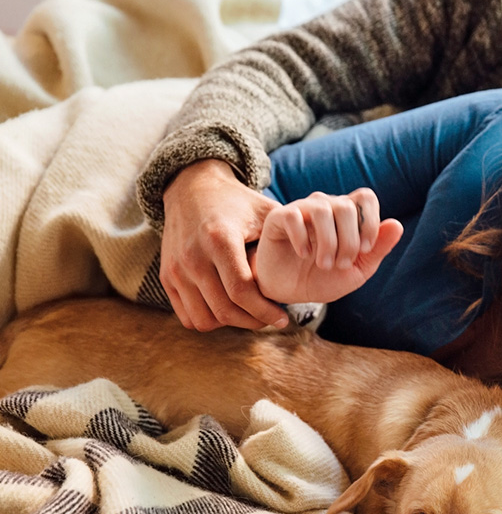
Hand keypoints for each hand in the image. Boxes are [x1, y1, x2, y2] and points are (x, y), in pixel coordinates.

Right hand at [160, 159, 287, 330]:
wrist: (191, 188)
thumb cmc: (237, 203)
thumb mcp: (265, 212)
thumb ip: (290, 233)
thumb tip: (323, 257)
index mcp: (220, 239)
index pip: (242, 291)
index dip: (265, 311)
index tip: (284, 317)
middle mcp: (193, 256)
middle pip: (225, 310)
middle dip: (253, 321)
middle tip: (272, 320)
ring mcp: (176, 269)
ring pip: (204, 319)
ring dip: (231, 324)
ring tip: (252, 316)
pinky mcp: (166, 277)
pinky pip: (187, 316)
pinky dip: (209, 320)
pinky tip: (230, 312)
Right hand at [253, 190, 403, 303]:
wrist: (289, 292)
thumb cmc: (324, 278)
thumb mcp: (357, 270)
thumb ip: (378, 249)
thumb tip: (397, 225)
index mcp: (348, 214)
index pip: (365, 197)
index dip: (370, 221)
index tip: (365, 249)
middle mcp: (326, 205)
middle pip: (346, 206)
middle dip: (349, 240)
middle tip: (341, 264)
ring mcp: (302, 209)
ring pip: (322, 210)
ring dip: (328, 242)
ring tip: (324, 264)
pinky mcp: (279, 217)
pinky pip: (293, 216)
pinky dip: (302, 238)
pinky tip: (303, 253)